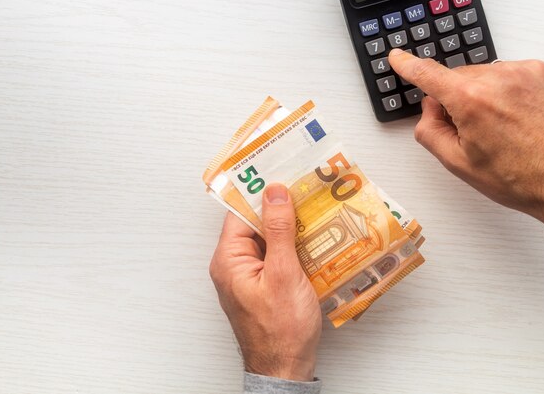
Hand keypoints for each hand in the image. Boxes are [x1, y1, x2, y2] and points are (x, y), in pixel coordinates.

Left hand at [209, 183, 321, 380]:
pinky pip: (277, 256)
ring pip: (269, 240)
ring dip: (290, 228)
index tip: (281, 175)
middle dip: (281, 209)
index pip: (240, 214)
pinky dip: (293, 247)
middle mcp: (235, 266)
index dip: (261, 193)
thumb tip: (274, 193)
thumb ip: (278, 230)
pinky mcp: (265, 285)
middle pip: (255, 224)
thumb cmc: (281, 330)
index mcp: (229, 260)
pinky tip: (313, 240)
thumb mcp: (283, 273)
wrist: (285, 368)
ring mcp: (250, 276)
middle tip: (305, 191)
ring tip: (314, 211)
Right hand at [389, 49, 543, 229]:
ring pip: (489, 74)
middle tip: (475, 129)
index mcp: (472, 101)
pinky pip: (516, 73)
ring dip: (488, 93)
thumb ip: (430, 130)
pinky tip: (521, 115)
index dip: (408, 65)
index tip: (398, 57)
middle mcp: (500, 78)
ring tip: (505, 125)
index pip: (429, 74)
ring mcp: (528, 71)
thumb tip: (430, 107)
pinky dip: (512, 89)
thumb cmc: (518, 178)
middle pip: (461, 78)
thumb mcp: (457, 162)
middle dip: (459, 98)